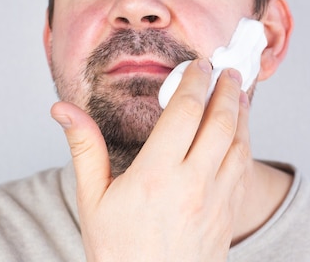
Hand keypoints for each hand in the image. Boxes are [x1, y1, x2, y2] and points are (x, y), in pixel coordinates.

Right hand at [51, 59, 251, 261]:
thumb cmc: (118, 252)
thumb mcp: (92, 199)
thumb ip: (84, 148)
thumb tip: (63, 110)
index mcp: (156, 175)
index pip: (185, 112)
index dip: (195, 82)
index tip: (199, 66)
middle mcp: (193, 185)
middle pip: (220, 122)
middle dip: (226, 89)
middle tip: (227, 70)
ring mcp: (216, 202)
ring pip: (240, 144)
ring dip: (242, 114)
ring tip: (239, 94)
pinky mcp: (228, 217)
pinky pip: (244, 171)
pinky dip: (245, 144)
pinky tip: (240, 135)